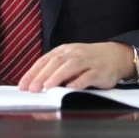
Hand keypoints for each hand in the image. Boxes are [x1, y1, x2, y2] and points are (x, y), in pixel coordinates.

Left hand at [17, 42, 134, 91]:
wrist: (115, 56)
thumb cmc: (87, 60)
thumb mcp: (69, 60)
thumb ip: (54, 69)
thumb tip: (36, 82)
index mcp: (63, 51)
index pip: (44, 61)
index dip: (32, 73)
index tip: (23, 85)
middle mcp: (73, 53)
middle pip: (55, 63)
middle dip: (41, 76)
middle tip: (32, 88)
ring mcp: (87, 61)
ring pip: (70, 67)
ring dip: (57, 76)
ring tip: (47, 86)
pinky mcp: (99, 70)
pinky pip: (88, 76)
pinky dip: (78, 81)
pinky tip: (70, 88)